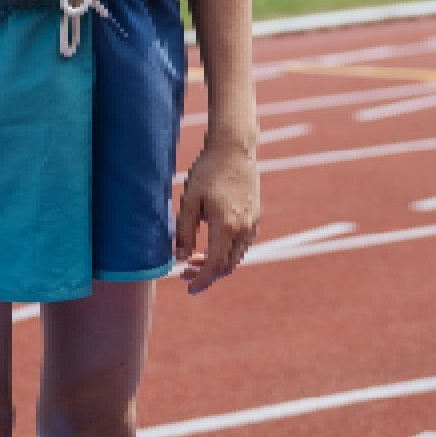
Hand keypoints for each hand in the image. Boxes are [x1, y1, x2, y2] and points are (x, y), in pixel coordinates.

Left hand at [174, 140, 259, 292]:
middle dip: (206, 274)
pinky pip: (242, 245)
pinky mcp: (255, 217)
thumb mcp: (189, 200)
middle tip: (184, 273)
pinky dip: (226, 252)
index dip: (200, 280)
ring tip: (193, 259)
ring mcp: (252, 224)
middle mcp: (243, 229)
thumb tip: (180, 258)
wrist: (234, 148)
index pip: (214, 266)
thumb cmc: (207, 171)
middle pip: (226, 266)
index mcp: (226, 226)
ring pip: (236, 257)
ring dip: (216, 264)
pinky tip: (210, 245)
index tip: (188, 287)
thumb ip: (184, 231)